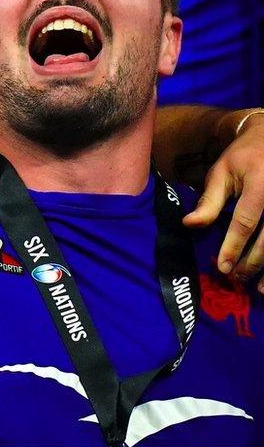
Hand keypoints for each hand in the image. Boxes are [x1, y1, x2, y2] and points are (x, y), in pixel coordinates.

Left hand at [185, 107, 263, 286]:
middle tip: (235, 279)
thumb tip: (189, 225)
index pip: (246, 222)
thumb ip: (208, 201)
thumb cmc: (243, 158)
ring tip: (259, 289)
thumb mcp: (221, 172)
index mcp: (260, 187)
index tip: (223, 267)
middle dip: (252, 262)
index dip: (234, 246)